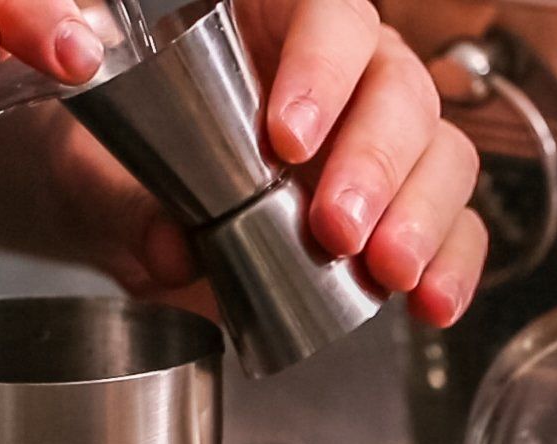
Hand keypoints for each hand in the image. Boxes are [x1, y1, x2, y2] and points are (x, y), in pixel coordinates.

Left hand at [0, 0, 486, 327]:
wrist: (139, 237)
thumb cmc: (127, 174)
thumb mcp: (98, 177)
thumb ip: (124, 204)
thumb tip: (171, 246)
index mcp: (273, 28)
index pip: (328, 15)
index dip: (321, 66)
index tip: (286, 138)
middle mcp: (347, 77)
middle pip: (398, 87)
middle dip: (375, 161)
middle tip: (336, 227)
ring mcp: (387, 146)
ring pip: (442, 153)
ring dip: (420, 215)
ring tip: (384, 269)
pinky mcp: (408, 216)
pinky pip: (458, 228)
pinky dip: (454, 267)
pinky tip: (431, 303)